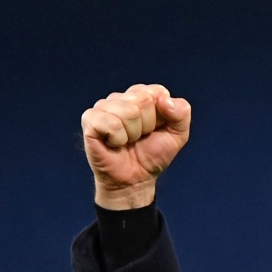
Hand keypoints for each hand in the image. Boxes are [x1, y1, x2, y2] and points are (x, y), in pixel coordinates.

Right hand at [81, 83, 190, 208]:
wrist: (134, 179)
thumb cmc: (153, 155)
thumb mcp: (178, 135)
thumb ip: (182, 113)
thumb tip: (164, 99)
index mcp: (142, 95)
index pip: (157, 91)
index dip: (161, 116)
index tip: (155, 129)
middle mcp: (121, 97)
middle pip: (143, 100)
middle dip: (147, 125)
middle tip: (140, 137)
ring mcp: (103, 107)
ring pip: (128, 112)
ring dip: (133, 134)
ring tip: (127, 141)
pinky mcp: (90, 120)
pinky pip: (111, 123)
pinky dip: (118, 139)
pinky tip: (114, 143)